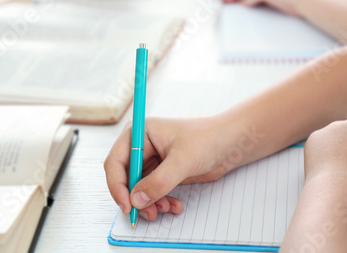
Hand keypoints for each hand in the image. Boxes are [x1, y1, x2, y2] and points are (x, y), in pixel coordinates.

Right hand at [104, 117, 242, 220]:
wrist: (230, 143)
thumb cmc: (208, 138)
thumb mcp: (182, 161)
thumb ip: (158, 182)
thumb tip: (136, 200)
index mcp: (139, 133)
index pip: (116, 161)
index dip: (117, 185)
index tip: (127, 204)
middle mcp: (141, 146)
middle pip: (124, 178)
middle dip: (135, 197)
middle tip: (149, 213)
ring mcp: (151, 160)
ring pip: (138, 189)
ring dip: (149, 203)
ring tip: (166, 208)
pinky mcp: (161, 172)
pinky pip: (152, 192)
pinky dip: (160, 202)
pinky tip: (174, 205)